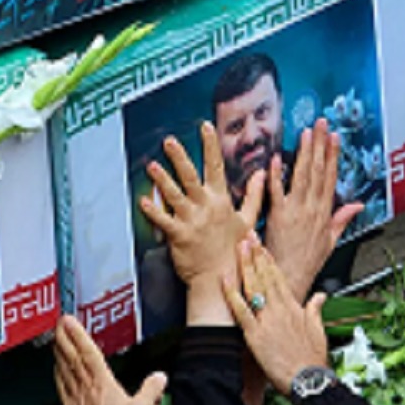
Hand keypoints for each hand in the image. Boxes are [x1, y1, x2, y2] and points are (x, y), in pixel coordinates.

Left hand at [140, 122, 264, 323]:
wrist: (221, 279)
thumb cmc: (235, 250)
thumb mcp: (249, 221)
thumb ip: (256, 195)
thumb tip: (262, 173)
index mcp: (221, 200)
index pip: (215, 166)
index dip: (210, 145)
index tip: (205, 126)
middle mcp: (205, 207)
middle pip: (190, 176)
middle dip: (179, 156)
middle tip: (169, 141)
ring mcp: (191, 221)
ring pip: (174, 195)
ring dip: (162, 180)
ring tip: (152, 165)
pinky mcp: (178, 236)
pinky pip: (163, 220)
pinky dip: (153, 211)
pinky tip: (142, 201)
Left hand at [222, 236, 328, 392]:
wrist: (308, 379)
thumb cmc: (312, 358)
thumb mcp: (318, 329)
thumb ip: (315, 309)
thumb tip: (319, 296)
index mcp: (293, 306)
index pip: (278, 277)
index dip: (268, 260)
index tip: (261, 246)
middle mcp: (279, 309)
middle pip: (265, 276)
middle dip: (255, 254)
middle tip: (247, 235)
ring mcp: (267, 320)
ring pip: (254, 287)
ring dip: (245, 265)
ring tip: (239, 247)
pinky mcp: (255, 334)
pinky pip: (241, 310)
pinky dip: (232, 294)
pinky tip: (225, 279)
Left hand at [265, 119, 363, 300]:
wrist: (290, 278)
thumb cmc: (306, 262)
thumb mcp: (330, 241)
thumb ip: (342, 220)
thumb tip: (357, 206)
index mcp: (324, 212)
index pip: (330, 177)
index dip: (333, 155)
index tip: (334, 136)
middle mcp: (312, 208)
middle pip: (318, 171)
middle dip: (320, 145)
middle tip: (321, 123)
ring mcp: (296, 211)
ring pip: (302, 176)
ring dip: (305, 153)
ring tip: (306, 132)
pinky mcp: (278, 216)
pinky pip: (277, 192)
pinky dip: (277, 175)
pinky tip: (277, 158)